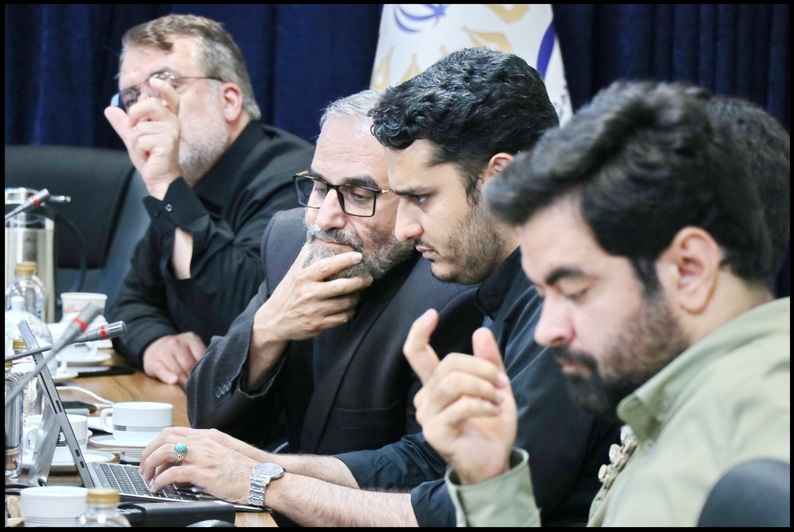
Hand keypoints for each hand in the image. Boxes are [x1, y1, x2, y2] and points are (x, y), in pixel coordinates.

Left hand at [105, 77, 181, 199]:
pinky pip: (141, 139)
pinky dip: (138, 149)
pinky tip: (148, 156)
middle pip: (150, 104)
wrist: (159, 177)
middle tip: (134, 128)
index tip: (152, 81)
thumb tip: (109, 109)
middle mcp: (173, 122)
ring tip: (146, 150)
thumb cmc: (151, 157)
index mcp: (167, 118)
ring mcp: (171, 132)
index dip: (164, 88)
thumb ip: (123, 123)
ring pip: (141, 126)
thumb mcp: (134, 137)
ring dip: (136, 141)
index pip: (170, 98)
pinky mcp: (167, 142)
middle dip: (135, 114)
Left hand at [140, 427, 259, 503]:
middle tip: (144, 467)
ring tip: (148, 477)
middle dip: (148, 453)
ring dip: (150, 464)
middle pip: (164, 438)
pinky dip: (160, 481)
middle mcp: (202, 443)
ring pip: (165, 451)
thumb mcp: (219, 456)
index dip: (156, 443)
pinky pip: (173, 474)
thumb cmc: (243, 471)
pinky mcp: (202, 473)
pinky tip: (158, 487)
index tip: (150, 455)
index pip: (172, 431)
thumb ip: (200, 457)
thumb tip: (181, 471)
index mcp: (206, 438)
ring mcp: (202, 456)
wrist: (259, 478)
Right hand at [143, 332, 205, 386]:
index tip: (208, 380)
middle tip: (199, 390)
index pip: (201, 357)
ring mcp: (164, 352)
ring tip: (189, 392)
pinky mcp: (153, 362)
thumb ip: (201, 357)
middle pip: (189, 366)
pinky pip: (162, 371)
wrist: (155, 346)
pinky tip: (174, 381)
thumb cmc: (180, 351)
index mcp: (191, 338)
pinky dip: (168, 377)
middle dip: (194, 379)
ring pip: (177, 370)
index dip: (204, 371)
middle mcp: (177, 343)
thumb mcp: (192, 348)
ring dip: (184, 383)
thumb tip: (213, 373)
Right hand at [252, 246, 371, 344]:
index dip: (344, 260)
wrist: (274, 321)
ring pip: (345, 303)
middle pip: (340, 287)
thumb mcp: (293, 273)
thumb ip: (306, 256)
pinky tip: (350, 306)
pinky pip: (342, 318)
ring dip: (357, 297)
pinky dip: (350, 311)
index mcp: (303, 278)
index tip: (358, 256)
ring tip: (360, 292)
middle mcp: (309, 294)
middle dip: (359, 281)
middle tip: (368, 278)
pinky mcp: (318, 325)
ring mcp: (314, 311)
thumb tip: (317, 236)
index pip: (326, 266)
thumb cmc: (287, 293)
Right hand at [404, 309, 516, 484]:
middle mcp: (425, 398)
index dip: (419, 332)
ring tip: (500, 397)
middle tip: (501, 381)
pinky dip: (484, 404)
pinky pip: (461, 406)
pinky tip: (496, 409)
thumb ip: (489, 361)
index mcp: (436, 384)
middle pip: (448, 365)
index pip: (416, 354)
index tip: (431, 314)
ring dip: (483, 386)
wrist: (495, 463)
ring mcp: (427, 416)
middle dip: (480, 367)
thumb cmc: (491, 426)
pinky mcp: (435, 432)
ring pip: (453, 382)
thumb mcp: (495, 387)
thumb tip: (481, 330)